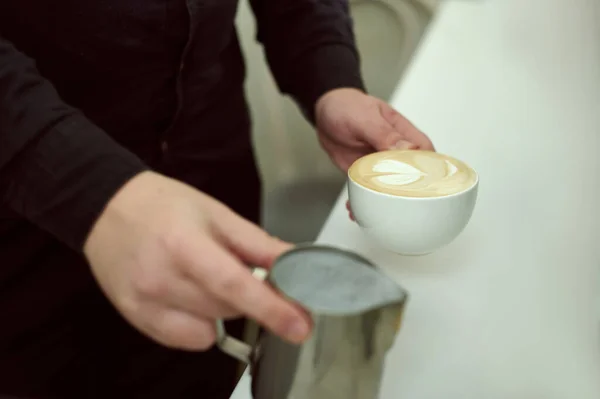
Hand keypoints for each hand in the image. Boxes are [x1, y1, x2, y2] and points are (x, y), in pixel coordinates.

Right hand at [84, 171, 310, 350]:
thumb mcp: (217, 214)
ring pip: (211, 326)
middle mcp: (161, 279)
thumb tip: (298, 265)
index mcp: (184, 245)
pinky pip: (187, 339)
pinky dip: (201, 324)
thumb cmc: (164, 206)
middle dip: (248, 296)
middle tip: (239, 269)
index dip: (271, 309)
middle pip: (227, 308)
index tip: (300, 326)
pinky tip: (190, 296)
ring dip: (223, 307)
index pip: (233, 285)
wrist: (108, 210)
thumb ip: (258, 245)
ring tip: (205, 276)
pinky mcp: (136, 319)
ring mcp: (144, 304)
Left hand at [315, 88, 434, 219]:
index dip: (428, 176)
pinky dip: (363, 201)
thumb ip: (385, 133)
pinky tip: (357, 211)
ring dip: (384, 203)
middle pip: (412, 179)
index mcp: (406, 137)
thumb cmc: (350, 107)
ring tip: (376, 215)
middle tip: (398, 210)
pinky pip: (368, 190)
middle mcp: (398, 154)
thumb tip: (408, 147)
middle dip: (408, 197)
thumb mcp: (366, 117)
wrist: (327, 111)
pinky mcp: (366, 174)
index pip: (427, 159)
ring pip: (390, 189)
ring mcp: (382, 166)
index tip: (420, 190)